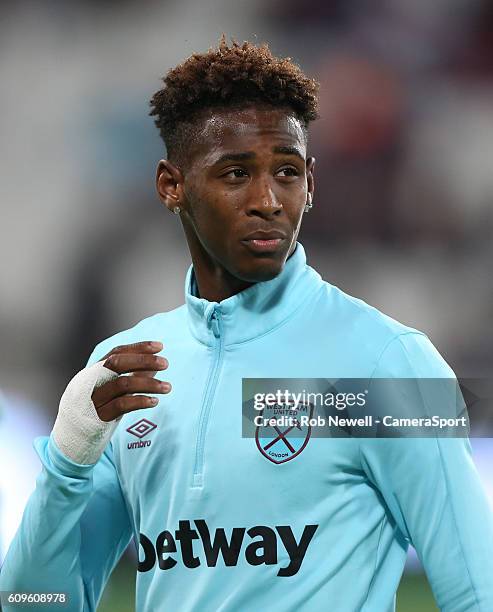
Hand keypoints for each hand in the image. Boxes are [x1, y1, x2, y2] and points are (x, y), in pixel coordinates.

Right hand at [51, 340, 169, 463]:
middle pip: (116, 363)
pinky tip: (155, 401)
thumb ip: (133, 375)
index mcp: (95, 370)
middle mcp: (92, 381)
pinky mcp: (98, 416)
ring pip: (122, 384)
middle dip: (143, 360)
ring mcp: (94, 398)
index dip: (138, 347)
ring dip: (148, 383)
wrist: (74, 437)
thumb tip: (157, 363)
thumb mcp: (114, 389)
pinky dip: (140, 401)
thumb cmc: (99, 408)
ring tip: (168, 387)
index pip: (117, 352)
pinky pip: (121, 405)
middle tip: (166, 363)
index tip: (160, 346)